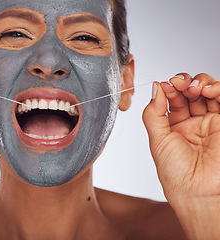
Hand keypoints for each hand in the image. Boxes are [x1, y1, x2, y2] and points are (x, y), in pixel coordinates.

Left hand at [143, 73, 219, 199]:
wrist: (198, 192)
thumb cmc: (177, 174)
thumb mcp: (157, 140)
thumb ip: (154, 113)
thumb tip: (154, 88)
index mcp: (173, 127)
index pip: (172, 99)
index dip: (168, 89)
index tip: (163, 85)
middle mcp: (192, 124)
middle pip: (189, 92)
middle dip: (183, 83)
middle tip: (177, 83)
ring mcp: (210, 123)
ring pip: (207, 92)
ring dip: (200, 83)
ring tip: (192, 88)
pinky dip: (217, 89)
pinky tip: (206, 90)